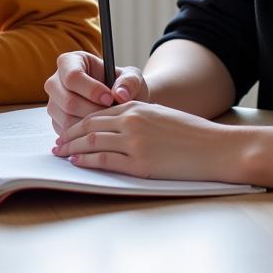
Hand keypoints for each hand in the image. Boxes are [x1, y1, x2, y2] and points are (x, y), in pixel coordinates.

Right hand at [45, 51, 149, 134]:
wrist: (118, 101)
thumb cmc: (122, 84)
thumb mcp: (131, 77)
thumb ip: (129, 82)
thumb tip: (120, 95)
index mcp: (69, 62)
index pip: (72, 77)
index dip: (92, 90)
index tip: (109, 99)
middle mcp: (55, 82)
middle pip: (67, 101)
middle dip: (92, 110)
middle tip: (111, 113)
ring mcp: (53, 102)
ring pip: (66, 119)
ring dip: (90, 125)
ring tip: (107, 120)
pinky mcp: (56, 121)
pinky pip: (67, 133)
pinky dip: (84, 135)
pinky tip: (100, 128)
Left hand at [52, 101, 240, 181]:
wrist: (215, 147)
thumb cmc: (191, 133)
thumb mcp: (160, 115)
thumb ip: (137, 117)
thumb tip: (115, 126)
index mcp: (137, 107)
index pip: (97, 113)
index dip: (78, 123)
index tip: (67, 130)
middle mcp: (132, 122)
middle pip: (89, 126)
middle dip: (69, 135)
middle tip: (57, 144)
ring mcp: (135, 143)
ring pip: (92, 143)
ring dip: (72, 148)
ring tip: (60, 154)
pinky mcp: (141, 164)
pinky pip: (105, 161)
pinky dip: (86, 161)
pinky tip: (77, 162)